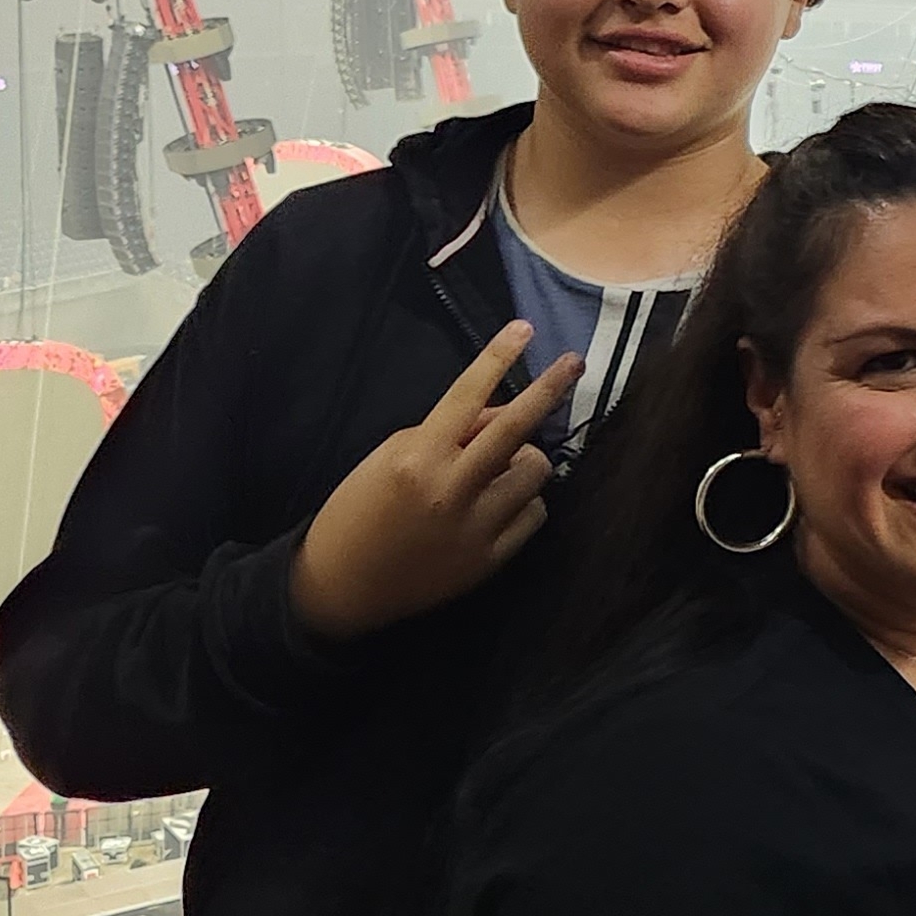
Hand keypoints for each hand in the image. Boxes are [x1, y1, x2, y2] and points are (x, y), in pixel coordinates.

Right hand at [292, 326, 582, 640]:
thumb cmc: (359, 511)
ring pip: (535, 472)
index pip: (467, 396)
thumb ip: (449, 432)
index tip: (524, 328)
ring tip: (495, 470)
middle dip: (549, 389)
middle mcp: (451, 489)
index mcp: (418, 458)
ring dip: (523, 461)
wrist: (342, 587)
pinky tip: (496, 507)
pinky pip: (534, 514)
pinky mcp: (490, 560)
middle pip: (518, 430)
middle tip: (573, 364)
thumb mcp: (390, 457)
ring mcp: (475, 528)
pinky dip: (522, 503)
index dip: (497, 357)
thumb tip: (503, 412)